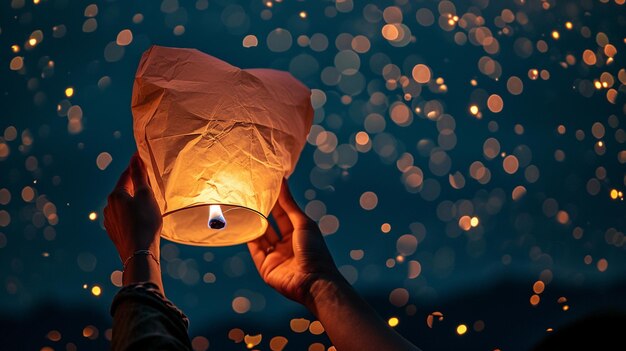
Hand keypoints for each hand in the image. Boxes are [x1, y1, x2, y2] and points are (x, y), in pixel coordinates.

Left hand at [104, 153, 161, 262]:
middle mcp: (109, 207)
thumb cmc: (145, 222)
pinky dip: (130, 213)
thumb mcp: (146, 195)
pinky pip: (123, 217)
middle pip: (123, 190)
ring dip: (132, 200)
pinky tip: (140, 218)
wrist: (139, 253)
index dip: (134, 166)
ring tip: (145, 201)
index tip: (140, 157)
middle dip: (134, 184)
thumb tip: (134, 159)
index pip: (126, 175)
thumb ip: (139, 176)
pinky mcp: (115, 232)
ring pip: (122, 205)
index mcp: (116, 195)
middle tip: (146, 180)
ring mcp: (110, 221)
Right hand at [248, 179, 339, 306]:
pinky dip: (248, 237)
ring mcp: (275, 254)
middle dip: (262, 209)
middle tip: (249, 193)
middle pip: (270, 222)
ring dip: (253, 222)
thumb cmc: (314, 250)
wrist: (313, 281)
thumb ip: (290, 205)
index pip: (283, 212)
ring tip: (243, 205)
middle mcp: (286, 242)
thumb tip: (283, 182)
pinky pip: (254, 249)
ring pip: (260, 235)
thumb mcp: (303, 224)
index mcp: (298, 232)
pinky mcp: (265, 266)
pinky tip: (242, 223)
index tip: (265, 184)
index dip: (275, 199)